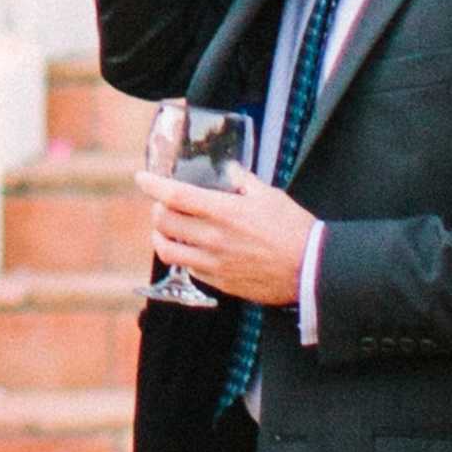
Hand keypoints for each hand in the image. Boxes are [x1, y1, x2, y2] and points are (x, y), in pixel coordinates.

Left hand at [146, 170, 315, 303]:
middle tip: (162, 203)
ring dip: (161, 236)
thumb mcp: (269, 195)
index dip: (153, 185)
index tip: (141, 178)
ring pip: (169, 251)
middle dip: (157, 209)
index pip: (176, 196)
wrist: (310, 270)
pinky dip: (182, 257)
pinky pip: (189, 269)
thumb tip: (227, 169)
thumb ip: (242, 181)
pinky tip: (189, 249)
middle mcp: (213, 239)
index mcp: (224, 212)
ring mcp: (214, 264)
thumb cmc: (293, 230)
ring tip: (166, 229)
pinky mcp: (220, 283)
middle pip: (165, 223)